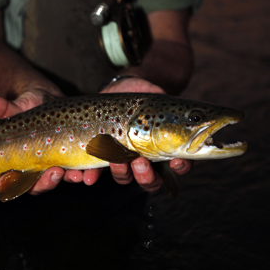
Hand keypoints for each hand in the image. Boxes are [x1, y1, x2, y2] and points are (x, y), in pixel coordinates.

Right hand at [0, 89, 96, 194]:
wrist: (54, 98)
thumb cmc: (30, 103)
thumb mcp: (17, 105)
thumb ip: (1, 107)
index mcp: (11, 161)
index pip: (1, 182)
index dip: (3, 185)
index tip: (8, 179)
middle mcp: (30, 168)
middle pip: (32, 187)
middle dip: (42, 184)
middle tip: (53, 173)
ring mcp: (50, 166)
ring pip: (54, 182)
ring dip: (64, 180)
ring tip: (73, 174)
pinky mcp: (70, 161)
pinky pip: (75, 173)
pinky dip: (83, 176)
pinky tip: (87, 173)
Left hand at [97, 76, 191, 191]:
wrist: (117, 89)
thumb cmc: (143, 93)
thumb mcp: (155, 96)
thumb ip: (167, 103)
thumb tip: (169, 99)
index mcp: (166, 147)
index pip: (179, 165)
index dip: (181, 167)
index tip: (175, 161)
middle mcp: (147, 159)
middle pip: (151, 180)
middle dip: (146, 176)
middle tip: (140, 162)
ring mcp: (124, 159)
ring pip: (125, 177)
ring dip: (121, 172)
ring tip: (116, 160)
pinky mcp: (102, 156)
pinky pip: (96, 173)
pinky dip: (93, 176)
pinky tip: (88, 177)